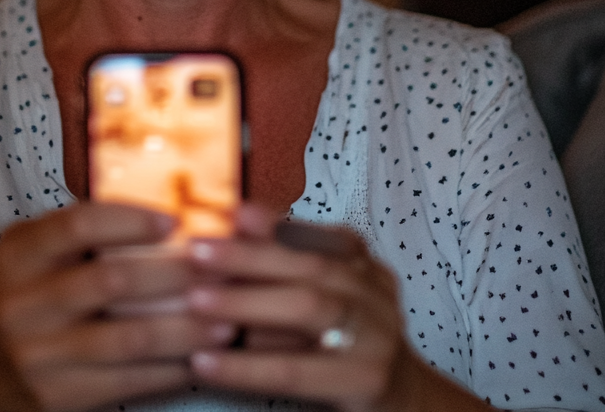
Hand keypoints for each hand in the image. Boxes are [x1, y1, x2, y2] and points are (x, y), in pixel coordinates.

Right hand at [0, 202, 235, 411]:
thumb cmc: (15, 301)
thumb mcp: (27, 256)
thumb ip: (76, 232)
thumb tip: (158, 204)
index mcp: (18, 256)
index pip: (77, 227)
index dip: (130, 220)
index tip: (175, 219)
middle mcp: (23, 304)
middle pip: (112, 282)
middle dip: (175, 273)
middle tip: (223, 265)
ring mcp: (39, 355)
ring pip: (128, 339)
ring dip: (186, 329)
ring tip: (229, 318)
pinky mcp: (58, 398)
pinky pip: (127, 383)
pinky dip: (170, 370)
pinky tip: (201, 358)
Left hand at [184, 204, 489, 411]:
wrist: (409, 407)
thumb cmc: (349, 348)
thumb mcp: (328, 301)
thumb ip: (288, 270)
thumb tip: (231, 232)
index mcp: (364, 267)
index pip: (316, 236)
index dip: (277, 224)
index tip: (234, 213)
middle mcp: (375, 295)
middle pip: (311, 267)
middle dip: (250, 257)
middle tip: (198, 251)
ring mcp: (375, 338)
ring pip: (309, 308)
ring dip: (246, 302)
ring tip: (195, 300)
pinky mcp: (366, 383)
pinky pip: (297, 371)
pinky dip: (247, 365)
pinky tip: (206, 362)